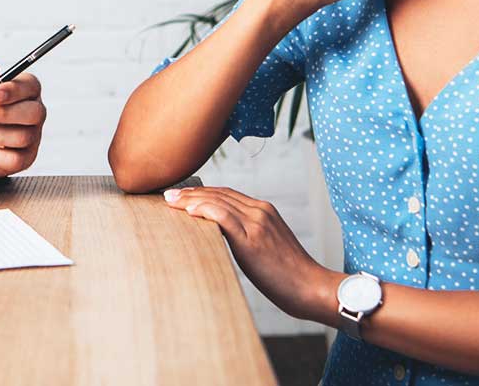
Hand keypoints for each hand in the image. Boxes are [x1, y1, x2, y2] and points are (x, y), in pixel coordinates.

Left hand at [164, 185, 338, 323]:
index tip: (182, 194)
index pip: (226, 194)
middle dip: (191, 192)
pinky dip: (204, 210)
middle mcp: (260, 211)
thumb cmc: (289, 274)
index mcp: (264, 210)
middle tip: (168, 194)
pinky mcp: (253, 238)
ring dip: (190, 199)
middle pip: (218, 194)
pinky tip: (188, 211)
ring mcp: (257, 222)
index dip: (202, 192)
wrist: (310, 287)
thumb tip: (222, 237)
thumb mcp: (267, 246)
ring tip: (170, 201)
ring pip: (217, 202)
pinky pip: (223, 217)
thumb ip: (247, 235)